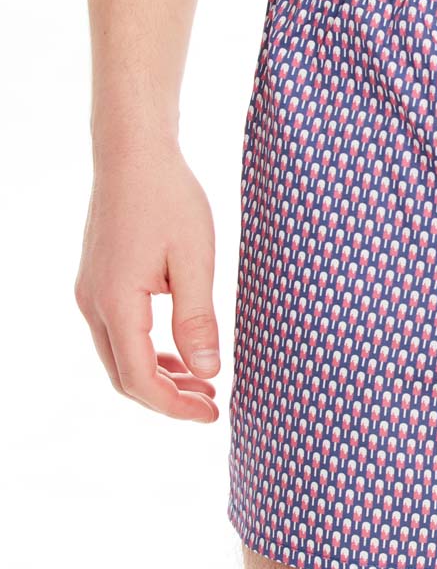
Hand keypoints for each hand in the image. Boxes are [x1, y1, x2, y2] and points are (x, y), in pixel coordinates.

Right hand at [75, 140, 220, 421]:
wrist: (134, 155)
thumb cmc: (170, 200)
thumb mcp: (195, 260)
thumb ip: (198, 319)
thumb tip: (207, 373)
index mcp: (116, 304)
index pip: (141, 379)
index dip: (176, 406)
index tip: (213, 413)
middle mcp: (93, 304)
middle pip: (125, 376)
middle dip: (167, 398)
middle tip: (212, 405)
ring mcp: (91, 293)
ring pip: (120, 356)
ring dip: (159, 376)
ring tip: (203, 384)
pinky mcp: (98, 281)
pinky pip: (119, 333)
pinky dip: (149, 351)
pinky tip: (181, 351)